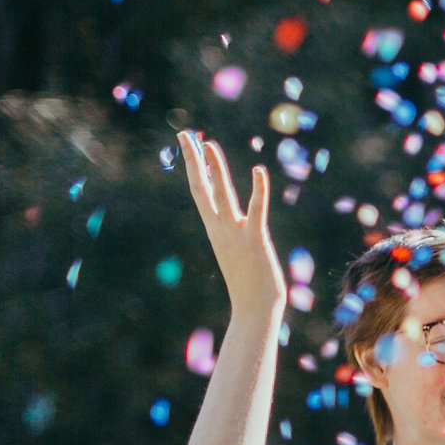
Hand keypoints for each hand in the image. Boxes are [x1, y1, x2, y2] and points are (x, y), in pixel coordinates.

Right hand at [177, 131, 284, 314]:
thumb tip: (235, 223)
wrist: (255, 309)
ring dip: (216, 169)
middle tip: (185, 134)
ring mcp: (236, 233)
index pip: (201, 191)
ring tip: (209, 144)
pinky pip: (256, 210)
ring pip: (222, 194)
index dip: (196, 167)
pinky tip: (259, 170)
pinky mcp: (255, 239)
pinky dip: (257, 190)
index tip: (190, 145)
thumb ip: (234, 235)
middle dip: (194, 160)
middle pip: (202, 187)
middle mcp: (220, 228)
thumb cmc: (250, 283)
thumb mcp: (237, 251)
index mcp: (216, 229)